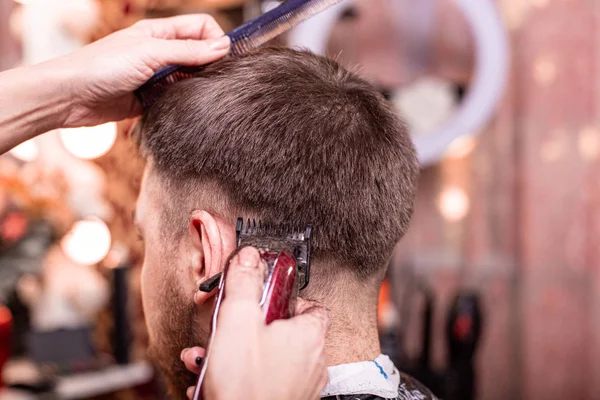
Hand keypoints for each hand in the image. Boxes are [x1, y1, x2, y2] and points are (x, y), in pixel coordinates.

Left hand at [45, 14, 230, 127]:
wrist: (70, 97)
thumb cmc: (101, 67)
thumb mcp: (149, 53)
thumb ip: (187, 51)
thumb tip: (222, 46)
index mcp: (159, 33)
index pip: (201, 27)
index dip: (216, 40)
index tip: (225, 59)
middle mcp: (159, 52)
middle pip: (198, 54)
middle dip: (210, 65)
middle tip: (217, 80)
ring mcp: (155, 76)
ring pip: (189, 79)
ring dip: (196, 86)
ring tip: (199, 95)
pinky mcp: (150, 99)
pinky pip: (176, 100)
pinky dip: (182, 104)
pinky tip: (185, 109)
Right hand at [181, 247, 329, 399]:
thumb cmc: (246, 384)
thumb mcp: (237, 320)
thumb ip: (244, 283)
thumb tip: (249, 257)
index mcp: (308, 336)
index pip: (312, 305)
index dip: (287, 297)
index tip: (264, 295)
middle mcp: (311, 362)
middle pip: (283, 331)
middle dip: (246, 326)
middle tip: (227, 325)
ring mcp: (299, 387)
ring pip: (266, 357)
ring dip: (234, 351)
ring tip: (207, 355)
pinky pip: (260, 381)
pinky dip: (238, 376)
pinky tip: (210, 379)